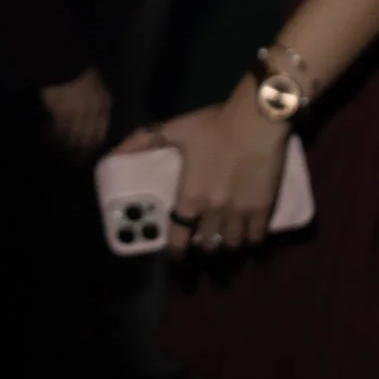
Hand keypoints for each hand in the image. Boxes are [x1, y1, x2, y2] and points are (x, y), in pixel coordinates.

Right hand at [41, 67, 111, 157]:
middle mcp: (93, 114)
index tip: (81, 151)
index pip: (100, 134)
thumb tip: (86, 117)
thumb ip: (93, 101)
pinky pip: (56, 132)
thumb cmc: (76, 68)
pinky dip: (50, 133)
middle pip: (86, 141)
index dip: (90, 146)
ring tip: (51, 141)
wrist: (63, 59)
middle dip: (76, 151)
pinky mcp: (62, 115)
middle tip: (66, 154)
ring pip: (71, 139)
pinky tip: (44, 129)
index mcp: (103, 106)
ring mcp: (78, 116)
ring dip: (60, 143)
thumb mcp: (93, 84)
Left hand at [116, 79, 289, 254]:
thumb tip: (114, 154)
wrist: (255, 121)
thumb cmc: (213, 125)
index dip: (177, 252)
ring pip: (231, 245)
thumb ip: (143, 142)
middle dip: (203, 247)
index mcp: (190, 198)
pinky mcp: (263, 209)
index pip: (179, 238)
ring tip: (224, 239)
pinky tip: (249, 238)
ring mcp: (240, 213)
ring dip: (226, 245)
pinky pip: (256, 238)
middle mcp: (213, 212)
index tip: (177, 256)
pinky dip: (251, 241)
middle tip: (202, 242)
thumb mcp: (173, 130)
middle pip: (207, 245)